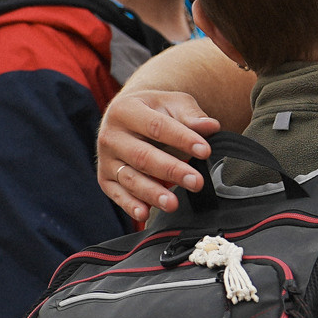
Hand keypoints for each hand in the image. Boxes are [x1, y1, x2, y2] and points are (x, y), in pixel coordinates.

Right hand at [97, 89, 220, 221]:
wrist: (128, 119)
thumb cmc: (155, 111)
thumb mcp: (172, 104)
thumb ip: (191, 116)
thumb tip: (211, 126)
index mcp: (125, 110)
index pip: (157, 126)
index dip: (182, 139)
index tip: (205, 151)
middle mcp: (110, 135)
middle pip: (142, 156)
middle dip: (171, 170)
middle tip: (196, 182)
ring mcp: (106, 159)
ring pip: (130, 178)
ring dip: (152, 193)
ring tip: (173, 203)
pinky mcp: (105, 179)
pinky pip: (118, 194)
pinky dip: (131, 206)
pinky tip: (145, 213)